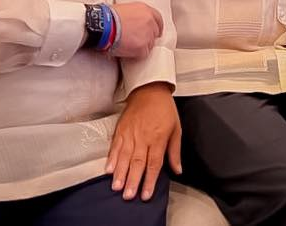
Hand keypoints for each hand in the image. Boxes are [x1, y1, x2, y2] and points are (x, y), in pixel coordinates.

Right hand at [107, 82, 181, 200]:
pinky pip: (115, 146)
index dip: (149, 180)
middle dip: (132, 180)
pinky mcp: (121, 129)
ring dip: (120, 173)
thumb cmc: (164, 109)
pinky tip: (108, 169)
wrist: (150, 89)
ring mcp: (130, 134)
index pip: (153, 163)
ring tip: (116, 186)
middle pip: (137, 162)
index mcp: (158, 138)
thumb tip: (177, 169)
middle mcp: (143, 138)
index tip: (146, 194)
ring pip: (124, 156)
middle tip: (128, 195)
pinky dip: (111, 158)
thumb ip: (174, 151)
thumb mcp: (176, 128)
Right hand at [110, 2, 162, 57]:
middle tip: (137, 40)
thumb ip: (135, 15)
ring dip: (141, 46)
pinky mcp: (142, 48)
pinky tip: (127, 50)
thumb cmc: (108, 16)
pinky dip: (136, 54)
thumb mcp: (125, 9)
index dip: (156, 26)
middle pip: (154, 32)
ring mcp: (148, 35)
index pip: (158, 19)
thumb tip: (135, 22)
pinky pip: (143, 53)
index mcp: (146, 10)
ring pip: (150, 44)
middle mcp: (150, 21)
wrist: (102, 26)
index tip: (155, 31)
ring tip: (128, 45)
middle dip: (147, 36)